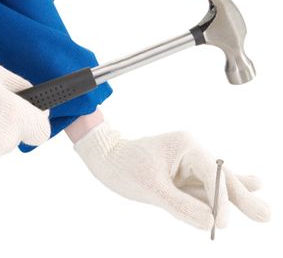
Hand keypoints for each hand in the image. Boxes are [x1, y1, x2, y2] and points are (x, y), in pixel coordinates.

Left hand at [74, 122, 269, 229]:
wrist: (104, 156)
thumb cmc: (122, 165)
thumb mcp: (151, 188)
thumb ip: (181, 205)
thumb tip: (211, 222)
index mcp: (186, 146)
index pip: (214, 174)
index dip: (221, 200)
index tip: (222, 224)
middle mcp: (191, 152)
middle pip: (222, 177)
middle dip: (241, 197)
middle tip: (266, 216)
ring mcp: (188, 163)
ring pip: (216, 185)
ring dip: (235, 199)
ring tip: (261, 211)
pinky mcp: (182, 174)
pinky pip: (204, 187)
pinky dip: (220, 195)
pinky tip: (249, 187)